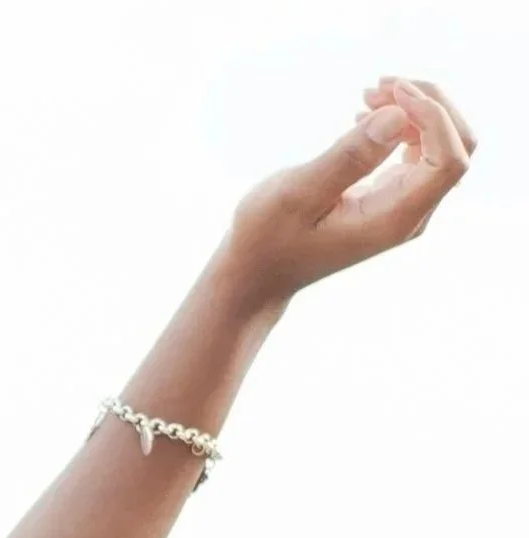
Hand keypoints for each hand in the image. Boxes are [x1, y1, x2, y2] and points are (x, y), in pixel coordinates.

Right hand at [222, 78, 473, 307]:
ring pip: (445, 140)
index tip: (389, 94)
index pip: (448, 159)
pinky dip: (404, 120)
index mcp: (393, 220)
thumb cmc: (268, 239)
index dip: (432, 116)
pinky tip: (367, 112)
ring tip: (368, 94)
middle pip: (458, 144)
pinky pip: (424, 147)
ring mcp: (406, 204)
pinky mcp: (394, 193)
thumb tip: (398, 117)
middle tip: (379, 86)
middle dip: (429, 103)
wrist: (258, 272)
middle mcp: (410, 214)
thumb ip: (349, 157)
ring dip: (415, 106)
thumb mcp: (298, 194)